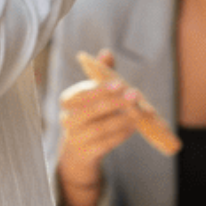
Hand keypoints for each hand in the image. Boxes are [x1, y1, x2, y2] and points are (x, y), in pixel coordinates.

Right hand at [56, 50, 140, 205]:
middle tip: (134, 95)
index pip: (81, 94)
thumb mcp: (92, 93)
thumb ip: (99, 73)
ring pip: (99, 128)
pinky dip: (120, 135)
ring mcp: (75, 138)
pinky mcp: (86, 153)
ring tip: (138, 112)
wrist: (79, 147)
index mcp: (67, 101)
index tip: (120, 83)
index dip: (100, 89)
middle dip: (114, 102)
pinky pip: (105, 143)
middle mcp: (67, 119)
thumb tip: (107, 52)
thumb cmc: (89, 111)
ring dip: (121, 120)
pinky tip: (132, 127)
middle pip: (90, 111)